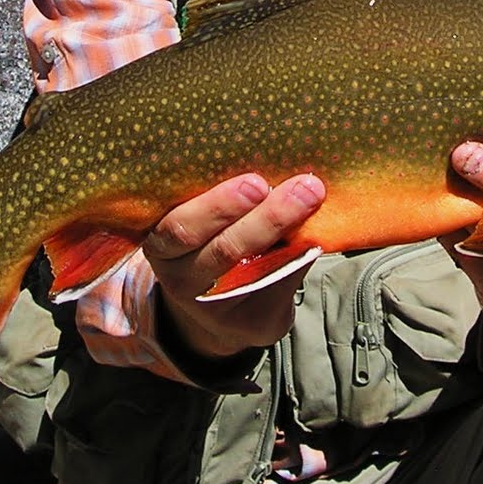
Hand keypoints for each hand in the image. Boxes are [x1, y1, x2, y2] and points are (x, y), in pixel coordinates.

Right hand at [143, 172, 325, 360]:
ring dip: (292, 232)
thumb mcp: (198, 222)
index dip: (218, 206)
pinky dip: (303, 254)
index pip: (181, 228)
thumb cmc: (210, 241)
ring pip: (258, 269)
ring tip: (313, 198)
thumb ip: (224, 198)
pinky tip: (319, 231)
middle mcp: (183, 282)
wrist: (217, 311)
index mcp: (163, 248)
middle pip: (225, 250)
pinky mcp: (256, 325)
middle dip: (268, 217)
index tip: (256, 181)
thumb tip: (271, 158)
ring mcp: (220, 309)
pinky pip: (284, 284)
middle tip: (303, 186)